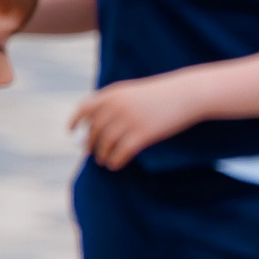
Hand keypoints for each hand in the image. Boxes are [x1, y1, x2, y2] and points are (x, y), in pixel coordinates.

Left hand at [70, 74, 202, 168]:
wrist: (187, 94)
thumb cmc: (162, 95)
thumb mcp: (133, 93)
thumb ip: (114, 105)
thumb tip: (97, 125)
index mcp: (112, 94)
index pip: (85, 109)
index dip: (75, 121)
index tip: (71, 132)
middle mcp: (116, 107)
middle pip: (94, 130)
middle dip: (91, 143)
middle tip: (91, 153)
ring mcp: (129, 121)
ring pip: (106, 143)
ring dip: (102, 154)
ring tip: (103, 161)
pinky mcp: (143, 134)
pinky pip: (121, 152)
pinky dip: (115, 160)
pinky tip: (115, 165)